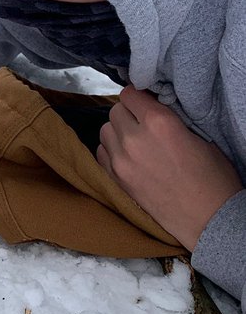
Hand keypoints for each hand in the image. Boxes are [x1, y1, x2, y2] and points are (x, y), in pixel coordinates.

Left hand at [96, 86, 243, 250]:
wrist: (208, 220)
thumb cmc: (212, 179)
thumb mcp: (200, 137)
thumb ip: (171, 119)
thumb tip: (153, 108)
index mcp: (159, 123)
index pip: (130, 94)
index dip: (138, 96)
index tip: (144, 101)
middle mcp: (134, 139)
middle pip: (115, 111)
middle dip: (128, 113)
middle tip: (142, 122)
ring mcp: (121, 161)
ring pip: (105, 131)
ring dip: (117, 131)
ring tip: (135, 140)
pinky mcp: (115, 180)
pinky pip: (101, 153)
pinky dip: (110, 151)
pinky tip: (127, 156)